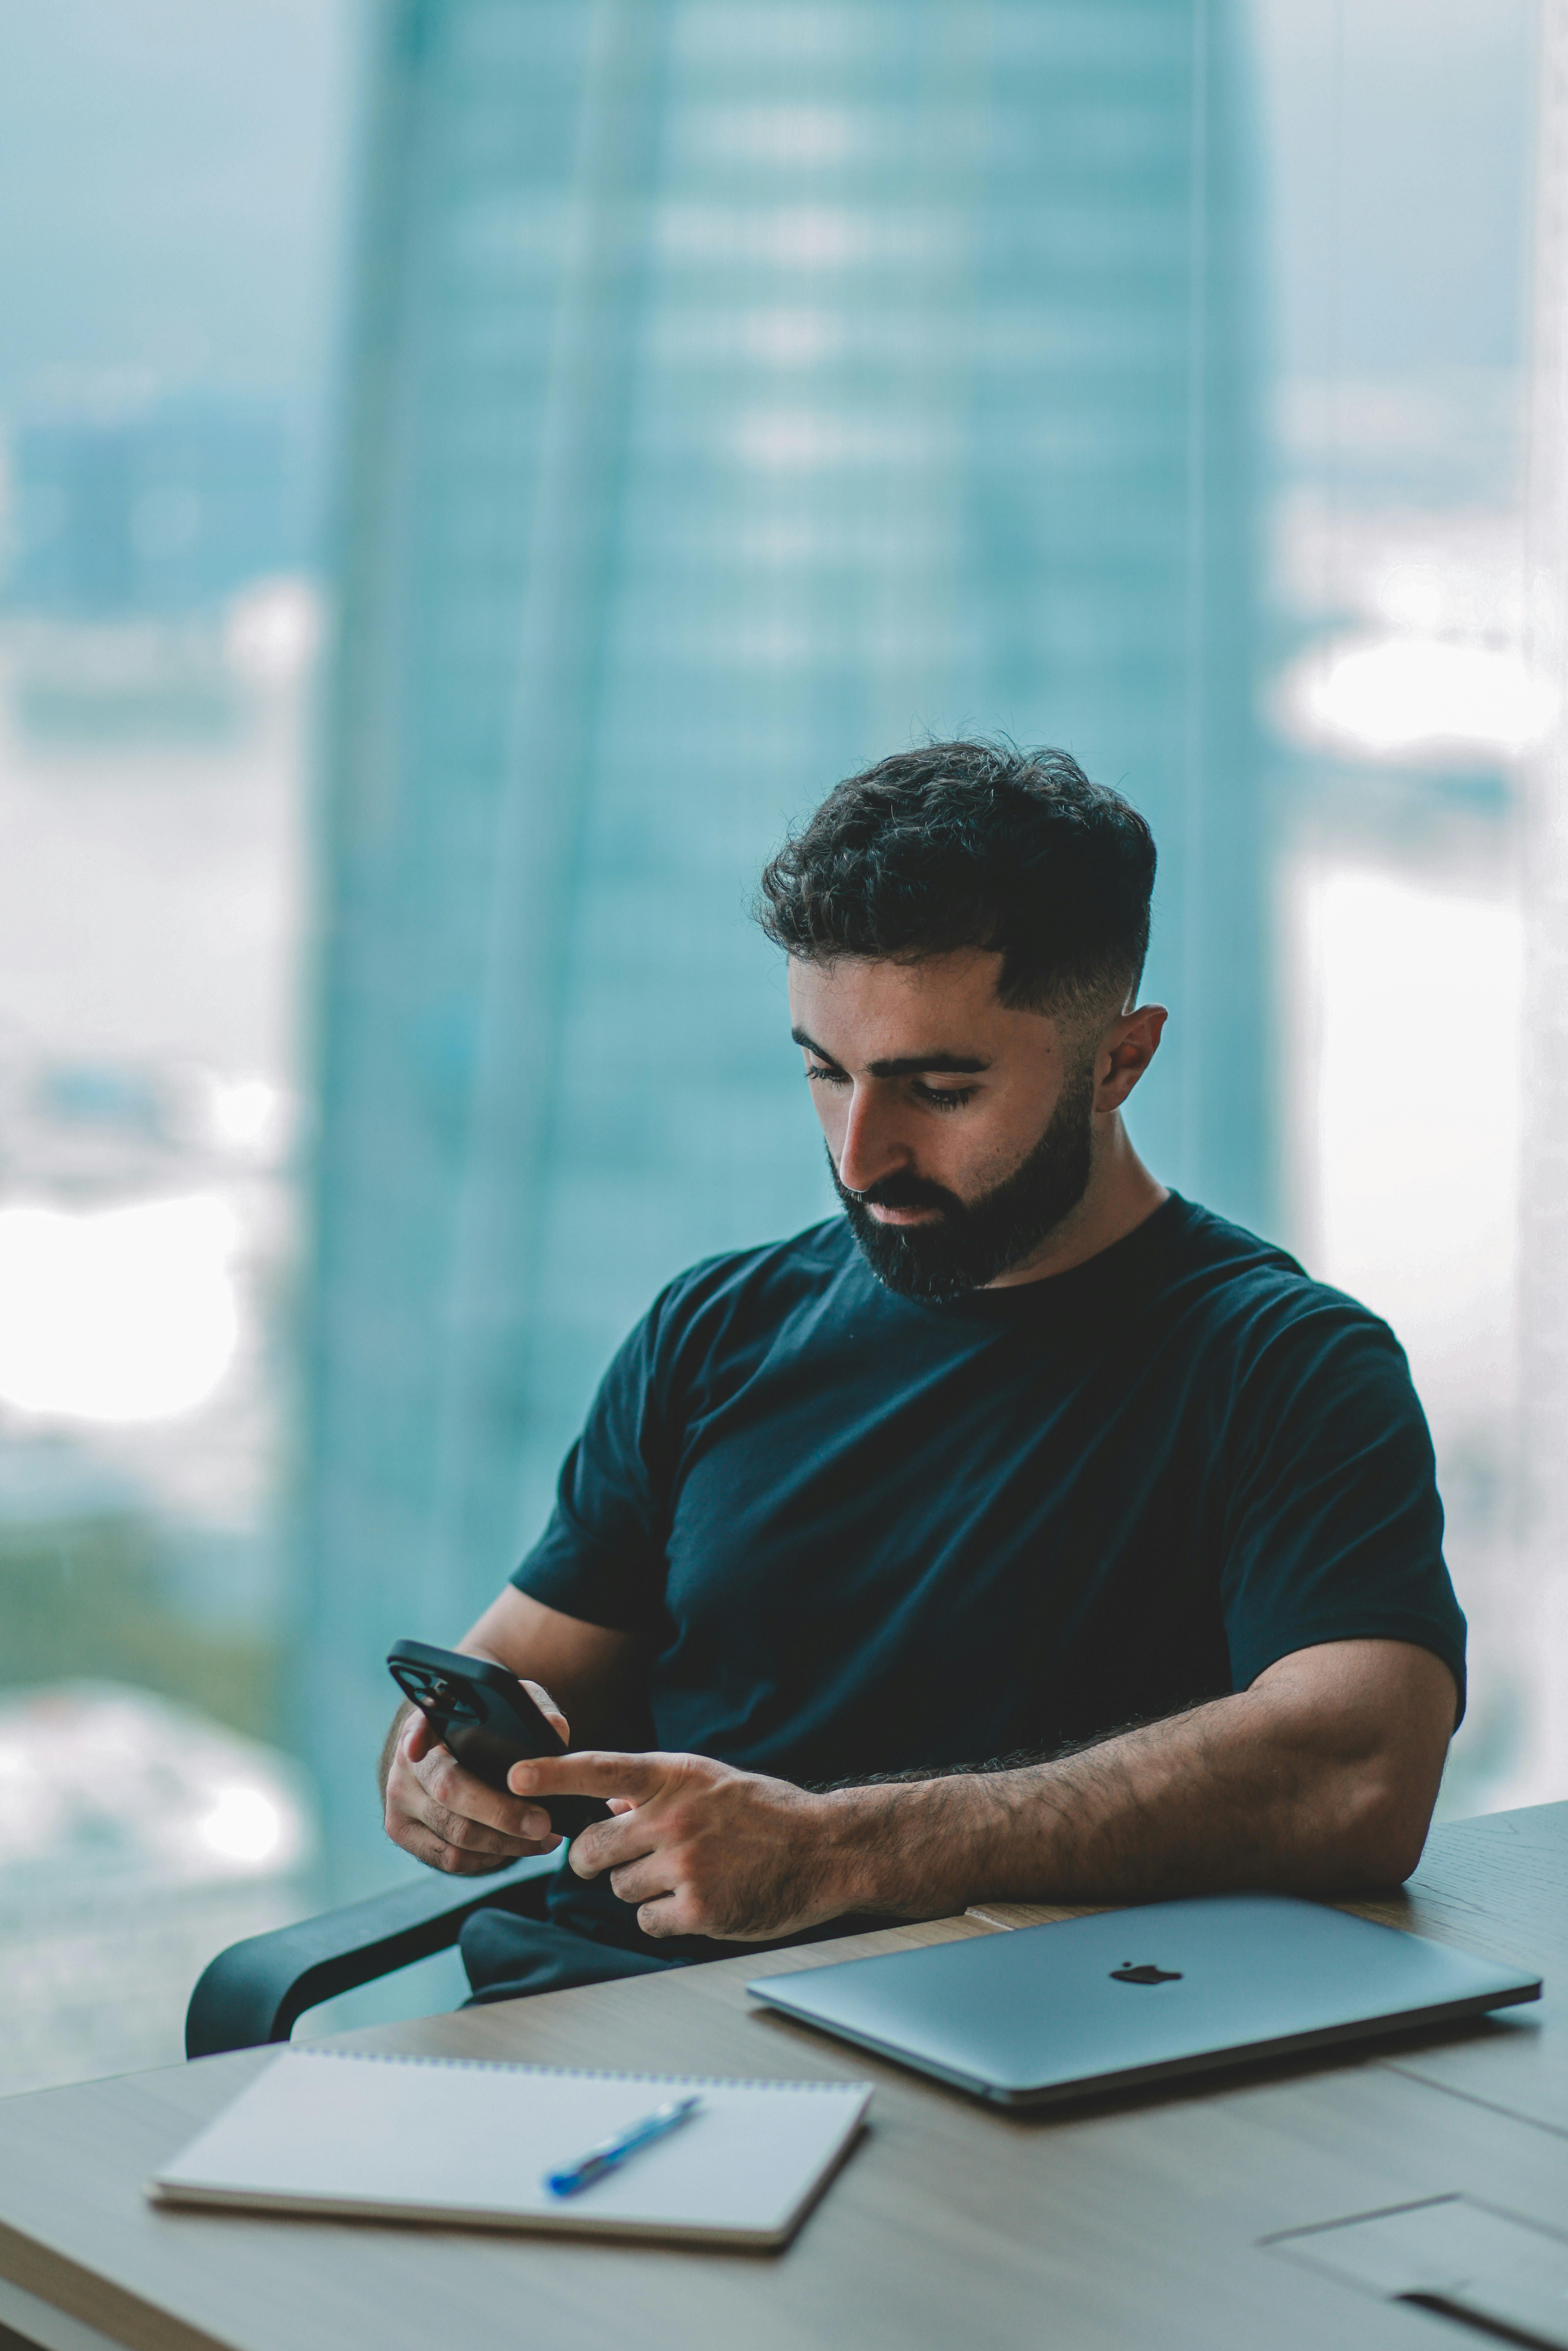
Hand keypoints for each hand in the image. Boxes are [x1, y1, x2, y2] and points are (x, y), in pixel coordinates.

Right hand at [383, 1682, 568, 1874]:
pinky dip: (488, 1858)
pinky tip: (516, 1847)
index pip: (417, 1725)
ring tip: (543, 1838)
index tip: (417, 1747)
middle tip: (543, 1822)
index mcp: (428, 1723)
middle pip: (450, 1791)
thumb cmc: (488, 1730)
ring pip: (454, 1833)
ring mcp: (400, 1800)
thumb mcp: (510, 1711)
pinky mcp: (403, 1833)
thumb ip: (532, 1710)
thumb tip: (554, 1730)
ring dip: (504, 1843)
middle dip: (501, 1812)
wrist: (452, 1758)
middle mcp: (406, 1762)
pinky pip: (449, 1857)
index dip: (417, 1737)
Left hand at [508, 1749, 848, 1939]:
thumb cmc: (766, 1814)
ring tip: (686, 1876)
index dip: (551, 1774)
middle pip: (591, 1849)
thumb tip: (608, 1801)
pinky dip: (665, 1918)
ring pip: (620, 1889)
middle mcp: (673, 1817)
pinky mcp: (699, 1909)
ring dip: (641, 1889)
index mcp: (674, 1777)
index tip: (513, 1776)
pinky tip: (698, 1902)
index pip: (599, 1770)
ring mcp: (685, 1864)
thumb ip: (656, 1790)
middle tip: (622, 1860)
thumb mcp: (709, 1783)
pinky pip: (647, 1921)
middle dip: (597, 1860)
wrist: (825, 1849)